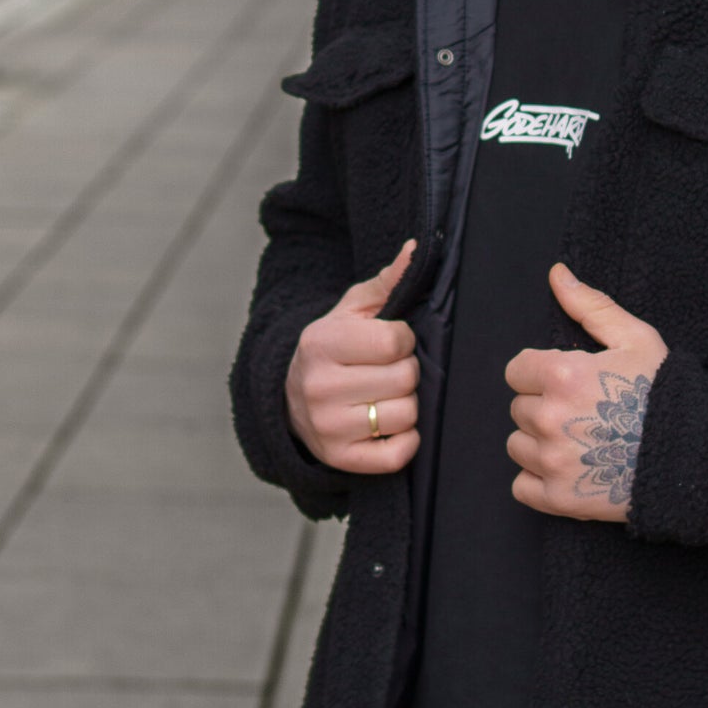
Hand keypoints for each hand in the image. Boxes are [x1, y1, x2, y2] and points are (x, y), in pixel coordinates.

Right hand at [286, 243, 419, 474]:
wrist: (290, 398)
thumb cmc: (334, 348)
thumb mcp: (352, 310)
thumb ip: (387, 282)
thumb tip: (416, 248)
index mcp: (322, 344)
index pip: (396, 341)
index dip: (404, 340)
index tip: (392, 342)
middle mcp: (319, 387)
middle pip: (406, 379)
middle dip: (406, 371)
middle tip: (388, 370)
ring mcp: (328, 427)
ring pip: (406, 416)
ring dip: (405, 405)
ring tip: (384, 396)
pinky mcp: (340, 459)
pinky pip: (398, 454)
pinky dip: (404, 441)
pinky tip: (387, 425)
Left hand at [505, 263, 667, 522]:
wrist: (696, 457)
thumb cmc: (666, 394)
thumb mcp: (635, 339)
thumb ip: (590, 306)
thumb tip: (557, 274)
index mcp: (562, 376)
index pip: (517, 371)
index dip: (541, 374)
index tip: (567, 383)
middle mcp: (550, 419)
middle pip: (519, 408)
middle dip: (545, 407)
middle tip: (583, 413)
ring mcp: (552, 462)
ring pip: (518, 446)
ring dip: (540, 443)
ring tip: (581, 441)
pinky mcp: (559, 499)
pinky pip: (521, 487)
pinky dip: (539, 481)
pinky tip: (571, 469)